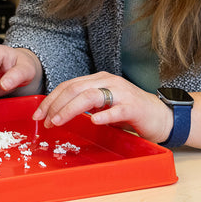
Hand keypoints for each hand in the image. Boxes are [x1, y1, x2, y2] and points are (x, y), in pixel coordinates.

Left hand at [34, 72, 173, 143]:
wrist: (162, 116)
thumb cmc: (130, 112)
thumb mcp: (103, 104)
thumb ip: (85, 104)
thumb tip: (57, 113)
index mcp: (99, 80)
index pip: (69, 85)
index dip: (51, 99)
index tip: (38, 114)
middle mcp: (108, 82)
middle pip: (75, 89)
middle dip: (56, 105)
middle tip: (44, 121)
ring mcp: (122, 93)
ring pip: (90, 96)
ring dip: (71, 109)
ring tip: (58, 121)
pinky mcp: (134, 107)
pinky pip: (116, 109)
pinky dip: (103, 115)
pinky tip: (93, 121)